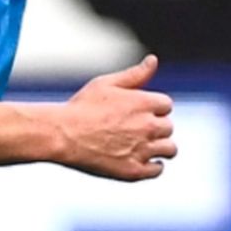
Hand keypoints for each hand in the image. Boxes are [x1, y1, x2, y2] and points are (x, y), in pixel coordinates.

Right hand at [54, 55, 175, 180]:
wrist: (61, 135)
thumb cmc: (80, 107)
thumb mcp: (106, 84)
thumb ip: (134, 74)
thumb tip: (153, 60)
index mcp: (144, 102)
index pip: (166, 105)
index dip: (153, 108)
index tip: (138, 113)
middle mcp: (148, 126)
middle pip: (168, 127)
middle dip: (155, 127)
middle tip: (134, 130)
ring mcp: (142, 149)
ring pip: (169, 149)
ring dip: (160, 147)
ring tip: (142, 146)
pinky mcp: (134, 170)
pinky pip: (157, 170)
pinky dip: (153, 166)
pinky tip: (140, 160)